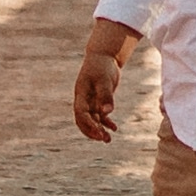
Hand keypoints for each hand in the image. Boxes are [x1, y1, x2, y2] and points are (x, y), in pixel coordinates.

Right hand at [72, 22, 130, 144]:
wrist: (103, 56)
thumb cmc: (102, 66)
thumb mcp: (105, 80)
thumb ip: (106, 96)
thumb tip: (107, 112)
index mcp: (81, 94)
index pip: (81, 113)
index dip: (88, 124)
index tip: (99, 133)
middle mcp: (83, 99)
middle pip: (83, 120)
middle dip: (91, 131)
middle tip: (103, 139)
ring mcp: (90, 100)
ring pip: (91, 119)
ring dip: (98, 130)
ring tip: (108, 140)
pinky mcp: (97, 100)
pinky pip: (99, 115)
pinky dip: (106, 122)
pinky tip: (114, 128)